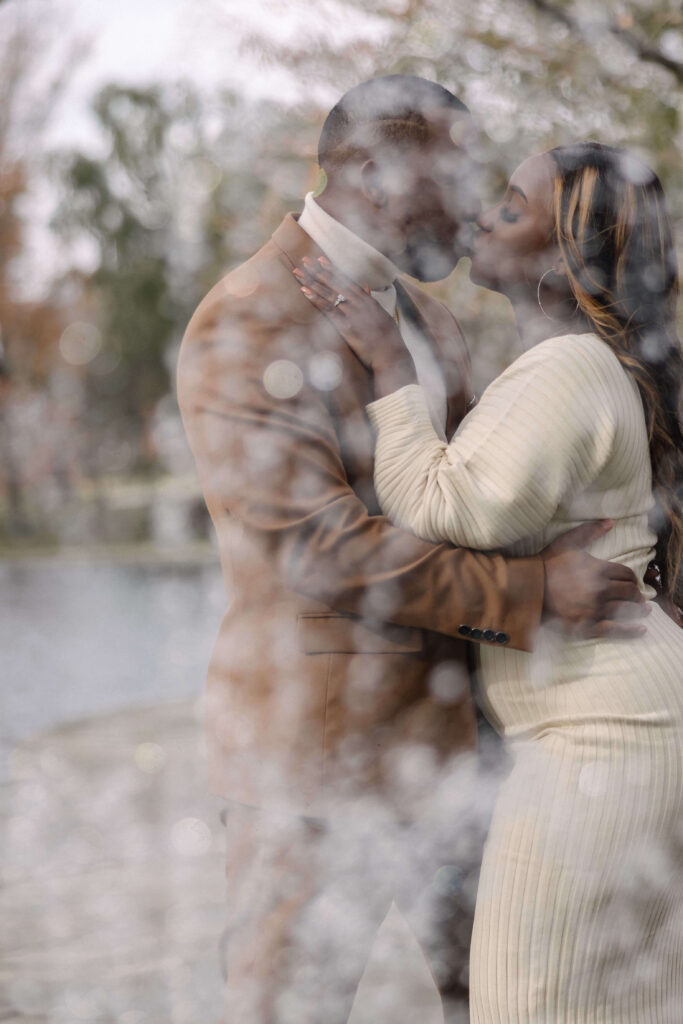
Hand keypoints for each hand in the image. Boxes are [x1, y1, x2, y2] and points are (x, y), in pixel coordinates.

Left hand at [292, 256, 410, 376]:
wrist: (391, 353)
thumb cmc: (389, 338)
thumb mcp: (382, 315)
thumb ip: (371, 300)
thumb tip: (366, 286)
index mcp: (368, 300)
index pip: (347, 281)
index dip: (333, 270)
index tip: (321, 260)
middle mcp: (359, 303)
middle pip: (335, 283)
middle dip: (319, 271)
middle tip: (304, 260)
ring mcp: (353, 313)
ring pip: (329, 293)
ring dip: (312, 282)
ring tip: (299, 272)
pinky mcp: (346, 326)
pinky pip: (328, 310)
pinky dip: (316, 299)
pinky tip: (305, 291)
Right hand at [540, 520, 649, 638]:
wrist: (529, 588)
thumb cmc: (547, 564)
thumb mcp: (568, 543)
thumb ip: (590, 531)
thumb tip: (610, 521)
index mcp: (599, 569)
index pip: (626, 574)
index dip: (632, 578)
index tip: (631, 582)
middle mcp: (601, 589)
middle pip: (630, 592)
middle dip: (636, 594)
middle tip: (637, 597)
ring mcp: (595, 609)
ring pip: (626, 610)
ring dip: (638, 610)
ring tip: (644, 610)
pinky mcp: (588, 625)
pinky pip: (615, 630)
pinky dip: (630, 630)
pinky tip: (641, 629)